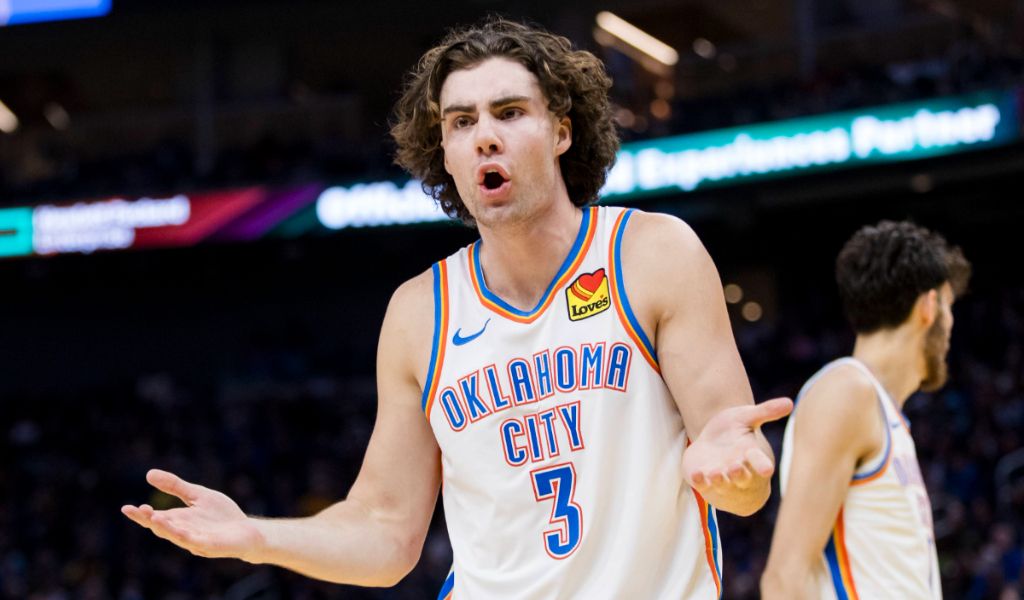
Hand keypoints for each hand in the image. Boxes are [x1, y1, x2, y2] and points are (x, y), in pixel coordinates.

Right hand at [121, 469, 263, 560]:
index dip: (141, 515)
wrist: (246, 531)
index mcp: (178, 520)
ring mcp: (196, 541)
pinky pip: (195, 542)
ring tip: (153, 517)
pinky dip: (185, 536)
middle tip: (136, 510)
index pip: (155, 518)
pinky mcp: (210, 546)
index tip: (125, 508)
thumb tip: (148, 473)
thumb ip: (175, 486)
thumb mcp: (197, 495)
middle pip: (162, 527)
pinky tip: (178, 530)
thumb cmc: (220, 515)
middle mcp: (183, 532)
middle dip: (149, 520)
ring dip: (165, 527)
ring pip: (176, 536)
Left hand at [683, 398, 792, 495]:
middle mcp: (739, 472)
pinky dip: (700, 482)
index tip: (766, 469)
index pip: (760, 463)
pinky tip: (696, 474)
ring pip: (723, 485)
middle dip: (739, 475)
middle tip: (736, 468)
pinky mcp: (704, 483)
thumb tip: (790, 402)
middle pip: (743, 478)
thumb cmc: (734, 431)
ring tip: (715, 472)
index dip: (762, 465)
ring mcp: (722, 480)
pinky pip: (703, 486)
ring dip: (719, 480)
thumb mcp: (747, 417)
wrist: (711, 443)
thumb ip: (766, 411)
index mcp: (751, 456)